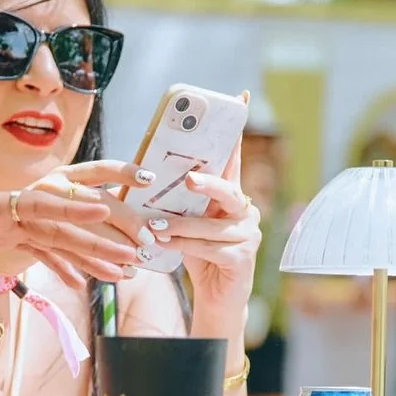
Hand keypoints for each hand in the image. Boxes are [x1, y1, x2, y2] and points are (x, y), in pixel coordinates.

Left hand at [0, 160, 136, 290]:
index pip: (33, 206)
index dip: (69, 210)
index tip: (104, 212)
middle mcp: (0, 211)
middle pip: (56, 226)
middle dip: (94, 241)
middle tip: (130, 255)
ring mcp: (3, 222)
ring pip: (53, 238)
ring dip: (86, 254)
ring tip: (120, 270)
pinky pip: (36, 249)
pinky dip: (59, 264)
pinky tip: (80, 281)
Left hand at [167, 142, 260, 333]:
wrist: (215, 298)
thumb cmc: (198, 255)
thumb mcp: (186, 222)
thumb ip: (178, 201)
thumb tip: (148, 174)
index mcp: (231, 196)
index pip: (232, 159)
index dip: (235, 131)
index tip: (238, 98)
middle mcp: (245, 211)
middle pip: (228, 189)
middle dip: (207, 183)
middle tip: (188, 178)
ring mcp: (247, 234)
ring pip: (213, 224)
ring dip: (181, 226)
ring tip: (154, 227)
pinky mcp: (242, 258)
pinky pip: (210, 248)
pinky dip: (185, 246)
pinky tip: (165, 245)